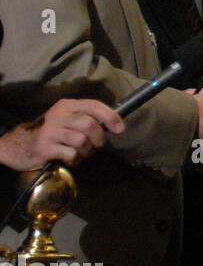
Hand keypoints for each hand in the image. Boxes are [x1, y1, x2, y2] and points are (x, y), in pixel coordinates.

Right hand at [0, 99, 123, 170]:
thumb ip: (87, 119)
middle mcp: (58, 115)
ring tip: (79, 153)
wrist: (19, 144)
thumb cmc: (51, 133)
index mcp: (66, 106)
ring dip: (86, 152)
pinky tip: (68, 159)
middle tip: (95, 146)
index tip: (120, 129)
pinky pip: (71, 154)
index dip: (110, 117)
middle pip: (90, 125)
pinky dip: (74, 160)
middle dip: (98, 139)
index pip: (94, 105)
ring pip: (82, 141)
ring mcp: (49, 131)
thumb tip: (113, 125)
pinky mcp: (44, 147)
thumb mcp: (67, 120)